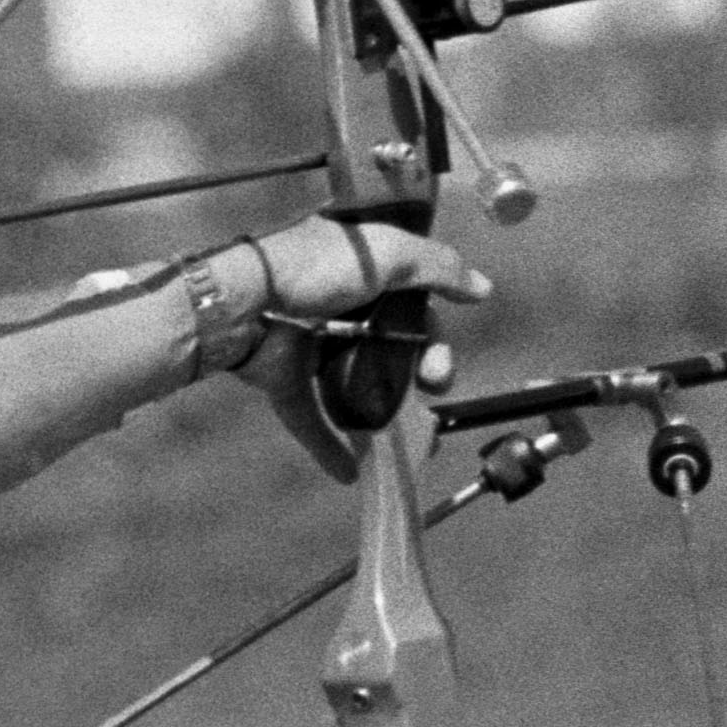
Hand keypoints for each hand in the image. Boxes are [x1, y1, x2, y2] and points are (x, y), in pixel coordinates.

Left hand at [216, 221, 484, 482]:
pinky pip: (311, 418)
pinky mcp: (285, 378)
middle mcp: (340, 309)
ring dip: (386, 413)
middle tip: (435, 383)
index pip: (412, 307)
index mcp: (363, 275)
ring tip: (409, 438)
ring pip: (357, 386)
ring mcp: (311, 347)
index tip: (442, 353)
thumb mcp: (387, 253)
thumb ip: (438, 267)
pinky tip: (351, 472)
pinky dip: (329, 446)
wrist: (244, 297)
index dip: (432, 332)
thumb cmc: (314, 266)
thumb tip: (481, 288)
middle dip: (421, 372)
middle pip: (391, 349)